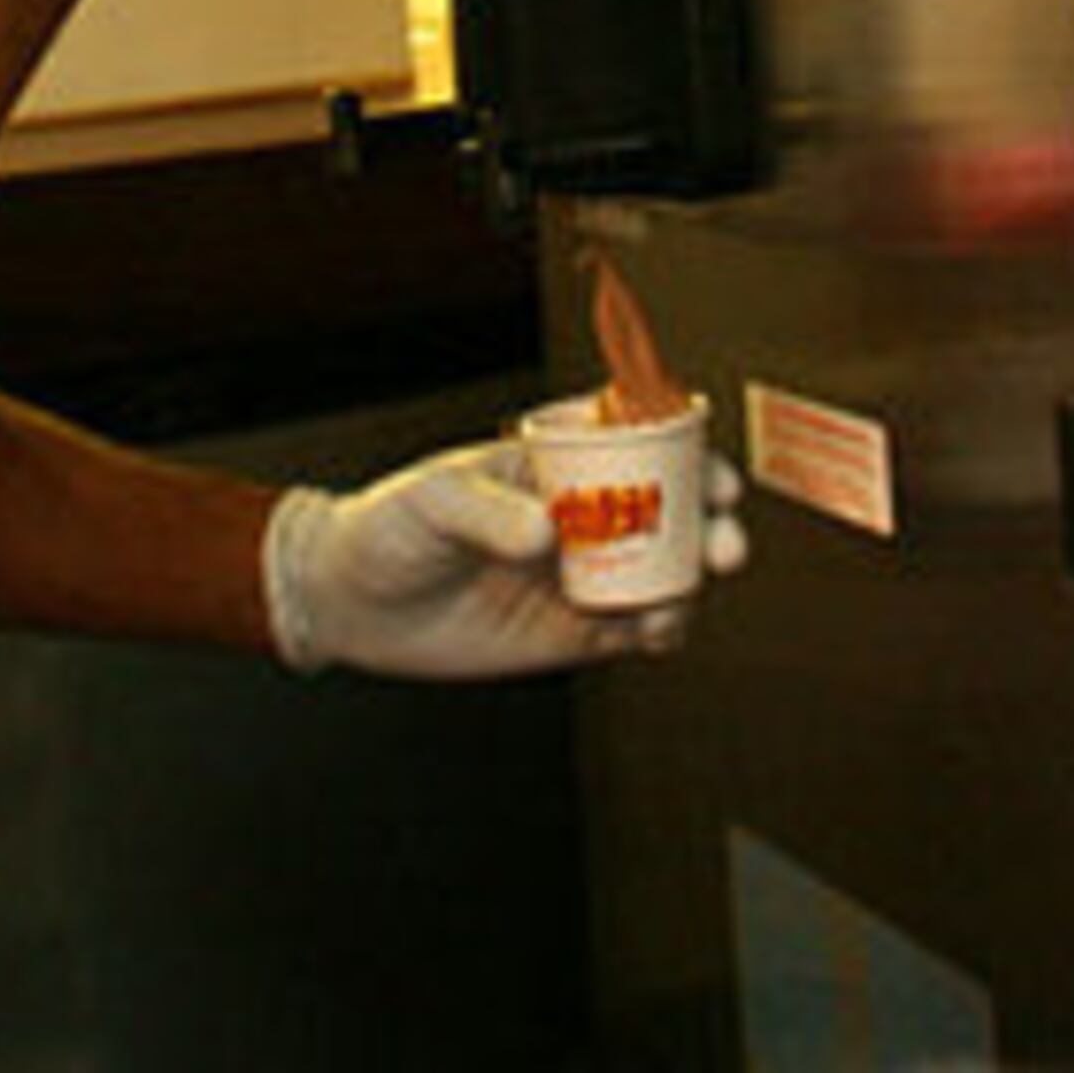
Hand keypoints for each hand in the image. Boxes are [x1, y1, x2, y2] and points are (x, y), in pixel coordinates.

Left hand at [262, 437, 748, 678]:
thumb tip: (548, 534)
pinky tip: (659, 631)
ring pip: (664, 571)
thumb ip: (488, 513)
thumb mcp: (432, 502)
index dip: (688, 449)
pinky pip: (636, 627)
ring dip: (691, 582)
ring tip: (679, 602)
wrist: (350, 604)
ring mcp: (582, 572)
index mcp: (556, 461)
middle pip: (670, 509)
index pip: (637, 440)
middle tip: (723, 542)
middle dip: (710, 523)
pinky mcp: (574, 631)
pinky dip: (661, 628)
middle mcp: (581, 513)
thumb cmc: (387, 527)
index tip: (715, 471)